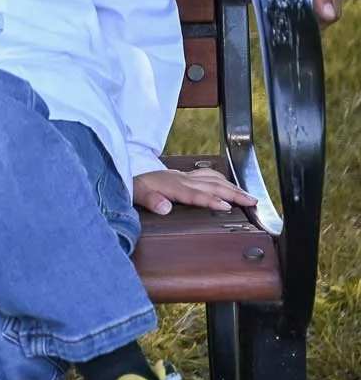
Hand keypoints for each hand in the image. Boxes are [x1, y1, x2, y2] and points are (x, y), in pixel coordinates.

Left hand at [133, 167, 256, 215]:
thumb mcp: (136, 194)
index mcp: (172, 186)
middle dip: (233, 193)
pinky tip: (231, 185)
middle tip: (252, 202)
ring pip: (213, 179)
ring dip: (233, 187)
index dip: (211, 200)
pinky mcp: (185, 176)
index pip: (195, 194)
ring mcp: (185, 176)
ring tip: (249, 196)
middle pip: (211, 185)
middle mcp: (181, 179)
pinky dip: (223, 180)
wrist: (126, 171)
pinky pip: (208, 175)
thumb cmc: (133, 186)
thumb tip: (165, 208)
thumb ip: (150, 200)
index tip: (227, 206)